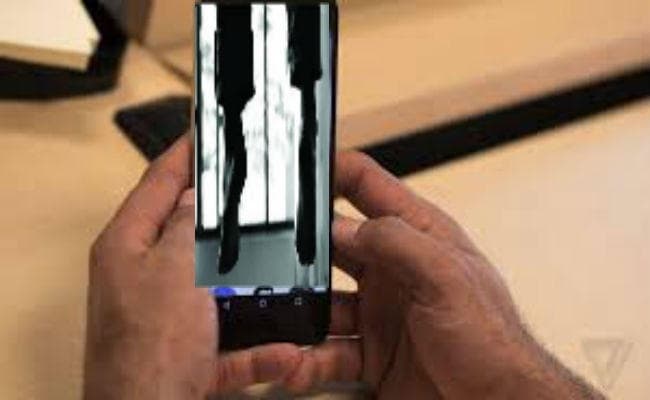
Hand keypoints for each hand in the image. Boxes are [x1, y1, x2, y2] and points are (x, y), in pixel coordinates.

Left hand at [83, 136, 300, 398]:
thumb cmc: (148, 353)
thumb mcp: (174, 272)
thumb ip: (187, 228)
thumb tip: (196, 199)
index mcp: (127, 248)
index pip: (159, 183)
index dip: (185, 153)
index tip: (206, 132)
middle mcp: (143, 279)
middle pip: (189, 233)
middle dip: (225, 218)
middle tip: (254, 195)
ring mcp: (166, 316)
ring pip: (216, 285)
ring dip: (248, 283)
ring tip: (279, 265)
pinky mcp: (188, 351)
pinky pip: (231, 339)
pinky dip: (258, 346)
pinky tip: (284, 350)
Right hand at [283, 151, 603, 398]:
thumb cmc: (495, 344)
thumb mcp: (449, 280)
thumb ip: (399, 243)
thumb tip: (346, 226)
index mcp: (419, 237)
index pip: (368, 187)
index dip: (333, 170)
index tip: (297, 169)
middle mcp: (394, 270)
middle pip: (334, 244)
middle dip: (302, 250)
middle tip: (273, 255)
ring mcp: (380, 312)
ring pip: (323, 303)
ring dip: (299, 313)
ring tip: (281, 321)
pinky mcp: (371, 353)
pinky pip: (327, 351)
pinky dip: (307, 360)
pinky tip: (297, 364)